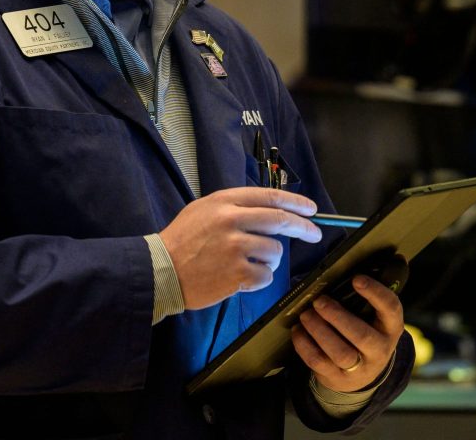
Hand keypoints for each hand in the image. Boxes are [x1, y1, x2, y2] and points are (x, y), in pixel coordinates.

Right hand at [159, 187, 320, 309]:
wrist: (160, 270)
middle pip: (280, 220)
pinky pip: (265, 276)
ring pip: (275, 251)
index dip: (295, 202)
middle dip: (303, 227)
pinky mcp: (237, 273)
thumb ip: (234, 206)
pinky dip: (260, 279)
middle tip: (315, 234)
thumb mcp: (203, 210)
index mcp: (224, 202)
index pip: (270, 196)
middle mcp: (232, 220)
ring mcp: (235, 247)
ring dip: (270, 259)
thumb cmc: (182, 241)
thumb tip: (270, 212)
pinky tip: (242, 279)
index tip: (311, 209)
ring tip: (250, 264)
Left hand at [290, 273, 404, 392]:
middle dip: (337, 316)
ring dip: (319, 331)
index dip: (375, 293)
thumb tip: (395, 255)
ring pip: (339, 352)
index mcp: (391, 327)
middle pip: (362, 335)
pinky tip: (298, 330)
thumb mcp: (376, 314)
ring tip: (306, 314)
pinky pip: (318, 362)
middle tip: (319, 301)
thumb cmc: (367, 329)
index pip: (391, 309)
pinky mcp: (337, 378)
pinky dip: (304, 345)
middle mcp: (379, 350)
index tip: (356, 278)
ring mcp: (359, 368)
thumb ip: (375, 289)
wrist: (363, 373)